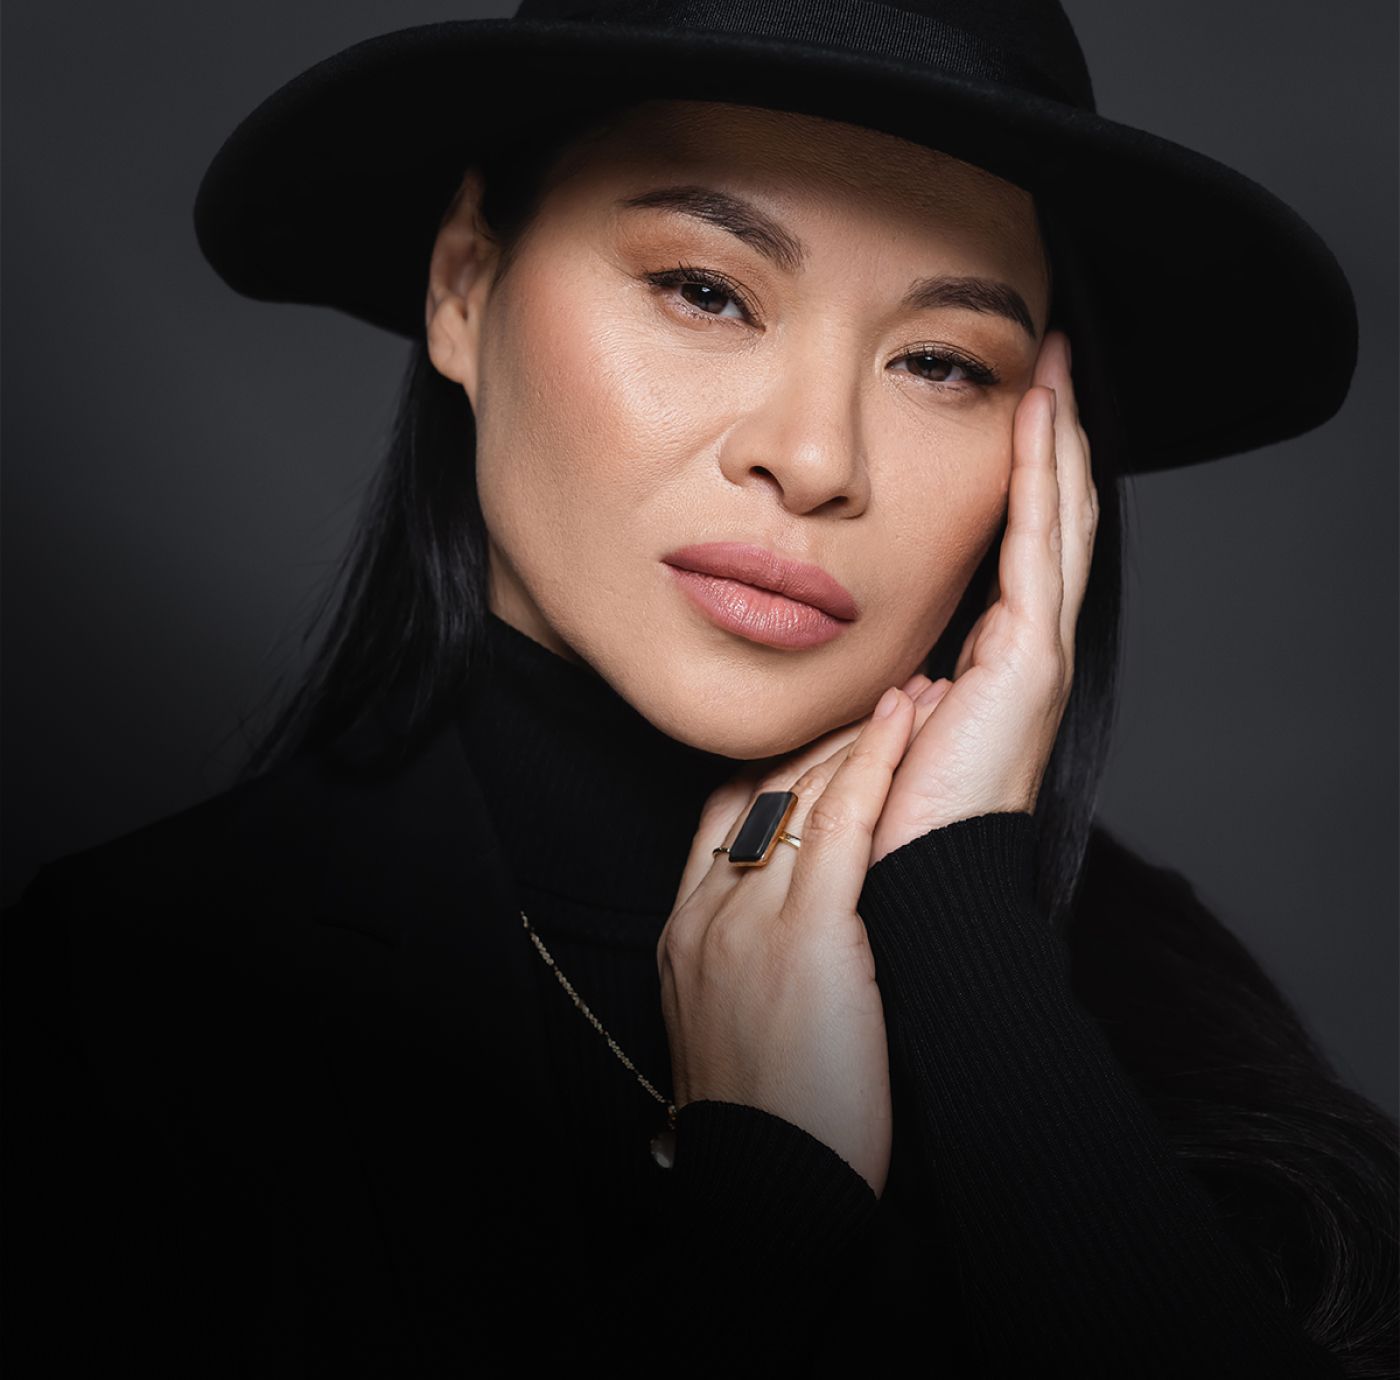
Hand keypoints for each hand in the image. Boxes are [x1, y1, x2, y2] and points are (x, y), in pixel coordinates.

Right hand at [655, 671, 944, 1199]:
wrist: (767, 1190)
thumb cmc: (767, 1122)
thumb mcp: (731, 1028)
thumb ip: (743, 965)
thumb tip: (779, 942)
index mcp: (688, 932)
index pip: (726, 816)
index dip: (777, 765)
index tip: (819, 735)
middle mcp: (710, 911)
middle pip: (764, 792)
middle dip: (822, 738)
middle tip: (874, 690)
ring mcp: (748, 919)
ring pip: (802, 793)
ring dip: (857, 733)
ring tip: (902, 685)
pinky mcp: (806, 934)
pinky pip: (840, 822)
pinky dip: (873, 760)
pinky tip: (903, 717)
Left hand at [870, 328, 1097, 866]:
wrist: (917, 884)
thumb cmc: (890, 817)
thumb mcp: (886, 723)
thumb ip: (890, 680)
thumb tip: (867, 662)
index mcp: (997, 661)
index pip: (1021, 546)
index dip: (1024, 475)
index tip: (1014, 408)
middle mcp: (1030, 647)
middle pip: (1054, 518)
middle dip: (1054, 438)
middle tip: (1053, 360)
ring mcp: (1040, 650)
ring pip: (1061, 517)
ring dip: (1058, 437)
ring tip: (1058, 363)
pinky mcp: (1032, 657)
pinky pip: (1041, 544)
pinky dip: (1042, 475)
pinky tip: (1042, 414)